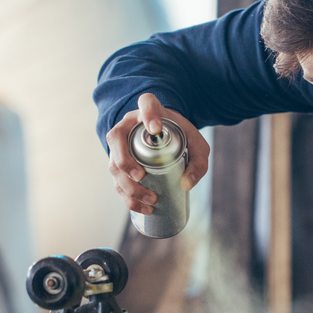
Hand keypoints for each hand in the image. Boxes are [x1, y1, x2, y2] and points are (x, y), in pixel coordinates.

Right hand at [106, 93, 209, 214]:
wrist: (168, 138)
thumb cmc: (181, 136)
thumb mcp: (196, 145)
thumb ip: (199, 162)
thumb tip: (186, 184)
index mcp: (149, 111)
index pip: (146, 103)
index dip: (148, 114)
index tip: (155, 129)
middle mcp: (129, 125)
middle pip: (116, 138)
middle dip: (125, 161)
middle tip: (142, 177)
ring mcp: (120, 145)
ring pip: (114, 164)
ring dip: (128, 185)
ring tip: (151, 199)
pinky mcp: (120, 165)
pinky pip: (117, 182)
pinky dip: (128, 198)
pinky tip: (143, 208)